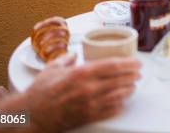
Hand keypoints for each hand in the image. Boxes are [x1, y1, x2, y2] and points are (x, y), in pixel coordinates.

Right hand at [23, 53, 140, 132]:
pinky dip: (120, 104)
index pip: (113, 65)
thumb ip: (66, 58)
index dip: (129, 63)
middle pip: (119, 80)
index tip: (137, 62)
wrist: (31, 115)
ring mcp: (89, 104)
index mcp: (81, 73)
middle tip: (139, 72)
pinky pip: (110, 110)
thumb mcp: (52, 68)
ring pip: (118, 95)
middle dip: (133, 75)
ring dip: (129, 89)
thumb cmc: (40, 92)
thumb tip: (74, 54)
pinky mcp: (88, 116)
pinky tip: (123, 100)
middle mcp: (88, 88)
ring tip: (133, 84)